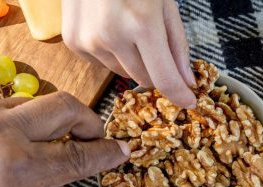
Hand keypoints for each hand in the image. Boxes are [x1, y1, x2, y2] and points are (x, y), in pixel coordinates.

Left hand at [0, 92, 129, 186]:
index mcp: (16, 170)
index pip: (78, 155)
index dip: (106, 153)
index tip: (124, 149)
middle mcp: (0, 132)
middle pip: (65, 108)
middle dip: (89, 121)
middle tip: (94, 138)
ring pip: (36, 102)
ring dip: (53, 121)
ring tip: (49, 144)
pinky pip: (5, 106)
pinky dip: (19, 122)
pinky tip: (9, 143)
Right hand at [61, 0, 195, 107]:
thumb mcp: (165, 5)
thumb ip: (177, 46)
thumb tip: (186, 81)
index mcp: (142, 24)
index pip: (164, 78)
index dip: (179, 94)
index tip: (189, 101)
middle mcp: (112, 36)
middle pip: (144, 79)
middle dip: (156, 69)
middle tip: (155, 45)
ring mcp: (88, 41)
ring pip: (123, 73)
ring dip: (132, 60)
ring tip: (129, 29)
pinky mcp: (73, 42)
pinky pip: (102, 64)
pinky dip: (112, 53)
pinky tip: (110, 28)